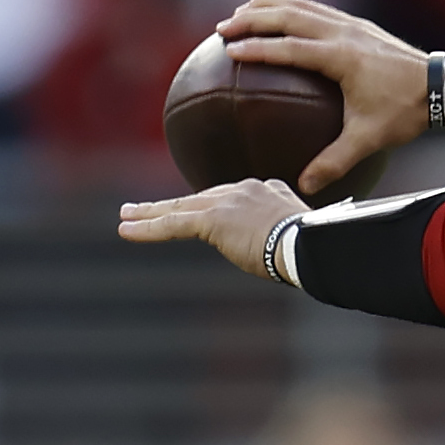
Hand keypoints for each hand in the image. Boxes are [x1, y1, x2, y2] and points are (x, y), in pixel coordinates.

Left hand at [120, 179, 302, 275]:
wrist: (314, 245)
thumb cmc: (318, 249)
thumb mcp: (306, 237)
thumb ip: (290, 236)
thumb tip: (298, 255)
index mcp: (269, 191)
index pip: (233, 197)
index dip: (215, 206)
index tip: (206, 212)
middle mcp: (245, 189)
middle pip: (200, 197)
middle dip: (172, 204)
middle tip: (145, 207)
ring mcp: (228, 202)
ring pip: (180, 207)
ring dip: (149, 213)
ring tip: (126, 215)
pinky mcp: (213, 219)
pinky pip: (173, 224)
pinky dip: (148, 228)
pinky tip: (125, 230)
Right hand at [215, 0, 428, 193]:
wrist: (442, 87)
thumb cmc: (405, 113)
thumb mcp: (369, 138)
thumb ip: (335, 161)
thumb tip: (305, 186)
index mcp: (342, 57)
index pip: (291, 47)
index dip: (258, 47)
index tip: (230, 50)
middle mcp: (343, 32)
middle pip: (288, 15)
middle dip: (251, 19)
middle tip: (221, 29)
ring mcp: (351, 24)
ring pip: (300, 5)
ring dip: (267, 7)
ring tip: (238, 14)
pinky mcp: (357, 24)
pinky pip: (314, 8)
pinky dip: (289, 7)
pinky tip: (276, 16)